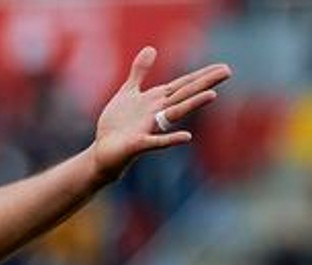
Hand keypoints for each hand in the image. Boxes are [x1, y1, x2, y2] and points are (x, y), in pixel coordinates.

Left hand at [92, 47, 231, 181]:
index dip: (201, 75)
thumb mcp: (128, 92)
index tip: (223, 66)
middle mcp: (158, 112)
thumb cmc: (117, 123)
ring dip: (192, 104)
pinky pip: (156, 142)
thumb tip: (151, 48)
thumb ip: (140, 72)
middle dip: (204, 83)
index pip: (183, 85)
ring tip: (213, 95)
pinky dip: (170, 139)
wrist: (103, 150)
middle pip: (184, 94)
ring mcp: (150, 128)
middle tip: (228, 71)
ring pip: (174, 114)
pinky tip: (187, 137)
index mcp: (157, 100)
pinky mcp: (139, 144)